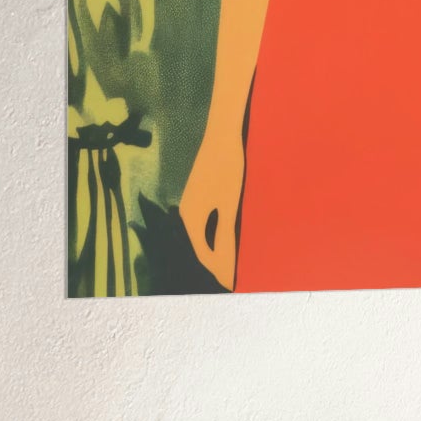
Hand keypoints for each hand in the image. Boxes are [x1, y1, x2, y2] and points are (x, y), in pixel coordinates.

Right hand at [180, 119, 242, 289]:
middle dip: (216, 260)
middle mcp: (186, 212)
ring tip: (233, 258)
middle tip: (235, 276)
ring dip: (216, 245)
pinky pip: (205, 220)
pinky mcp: (198, 192)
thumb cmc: (228, 171)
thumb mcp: (228, 207)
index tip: (232, 284)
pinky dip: (215, 231)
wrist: (222, 136)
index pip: (204, 254)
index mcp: (191, 219)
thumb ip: (223, 237)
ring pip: (203, 232)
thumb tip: (221, 265)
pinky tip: (227, 232)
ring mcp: (191, 201)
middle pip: (201, 244)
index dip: (218, 270)